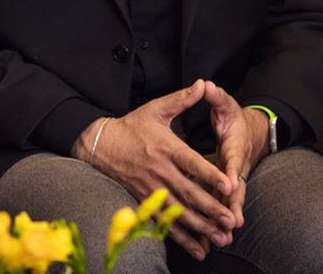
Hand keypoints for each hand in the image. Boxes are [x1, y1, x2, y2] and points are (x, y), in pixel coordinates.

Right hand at [73, 79, 235, 261]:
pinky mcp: (144, 200)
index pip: (191, 163)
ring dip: (201, 226)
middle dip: (211, 208)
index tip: (229, 185)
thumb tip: (203, 84)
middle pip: (188, 192)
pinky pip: (165, 222)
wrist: (100, 144)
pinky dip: (182, 237)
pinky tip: (199, 248)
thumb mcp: (156, 109)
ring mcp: (150, 188)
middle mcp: (158, 169)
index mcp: (165, 147)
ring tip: (221, 238)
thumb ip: (181, 99)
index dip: (210, 174)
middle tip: (231, 220)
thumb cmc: (132, 126)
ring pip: (179, 211)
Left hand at [203, 80, 270, 228]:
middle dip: (232, 205)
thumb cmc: (235, 118)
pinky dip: (216, 217)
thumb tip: (205, 84)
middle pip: (235, 189)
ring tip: (221, 237)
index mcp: (234, 147)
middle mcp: (235, 166)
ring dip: (225, 217)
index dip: (231, 172)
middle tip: (230, 222)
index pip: (233, 161)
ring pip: (229, 201)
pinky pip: (220, 203)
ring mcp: (231, 178)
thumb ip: (216, 96)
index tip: (229, 184)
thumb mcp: (226, 104)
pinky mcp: (224, 185)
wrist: (249, 131)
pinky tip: (208, 235)